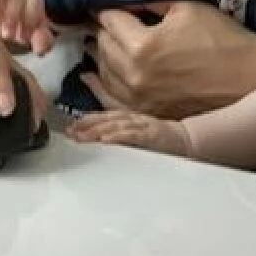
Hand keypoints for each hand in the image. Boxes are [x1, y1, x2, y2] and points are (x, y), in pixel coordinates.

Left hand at [67, 110, 191, 157]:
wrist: (185, 140)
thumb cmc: (158, 138)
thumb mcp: (135, 131)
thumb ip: (118, 130)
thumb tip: (100, 136)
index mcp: (128, 117)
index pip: (103, 116)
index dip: (86, 120)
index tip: (70, 127)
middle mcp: (133, 118)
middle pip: (107, 119)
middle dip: (87, 125)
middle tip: (71, 131)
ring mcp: (142, 126)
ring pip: (117, 125)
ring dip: (99, 130)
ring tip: (84, 136)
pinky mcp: (152, 136)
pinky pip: (133, 135)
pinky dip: (119, 136)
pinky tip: (107, 140)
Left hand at [85, 0, 255, 118]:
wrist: (251, 79)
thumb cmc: (224, 40)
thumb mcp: (185, 7)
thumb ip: (148, 0)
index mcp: (141, 46)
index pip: (108, 19)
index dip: (106, 7)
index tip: (104, 1)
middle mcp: (134, 76)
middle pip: (101, 44)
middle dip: (104, 28)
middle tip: (109, 19)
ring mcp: (139, 99)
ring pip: (103, 71)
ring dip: (101, 54)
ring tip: (102, 40)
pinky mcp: (147, 113)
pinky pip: (111, 100)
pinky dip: (98, 86)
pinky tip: (91, 76)